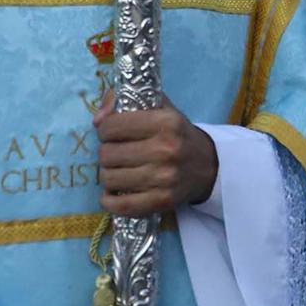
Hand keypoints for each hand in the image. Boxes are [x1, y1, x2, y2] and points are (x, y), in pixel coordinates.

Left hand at [94, 93, 218, 216]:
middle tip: (116, 153)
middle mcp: (166, 149)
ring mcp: (165, 178)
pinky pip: (121, 206)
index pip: (112, 126)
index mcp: (166, 122)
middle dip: (106, 153)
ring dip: (107, 175)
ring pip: (109, 179)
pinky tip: (112, 194)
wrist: (208, 165)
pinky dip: (109, 201)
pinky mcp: (163, 201)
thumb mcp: (159, 107)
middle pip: (107, 154)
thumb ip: (124, 99)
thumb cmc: (176, 134)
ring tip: (117, 170)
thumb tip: (97, 120)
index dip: (105, 130)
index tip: (113, 134)